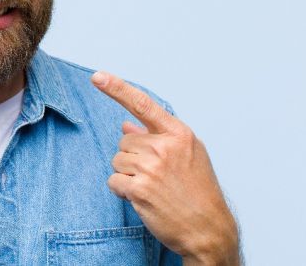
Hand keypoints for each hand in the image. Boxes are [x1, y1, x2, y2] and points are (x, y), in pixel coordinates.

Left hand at [91, 71, 239, 265]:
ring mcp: (151, 168)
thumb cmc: (198, 192)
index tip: (97, 76)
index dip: (117, 88)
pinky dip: (122, 191)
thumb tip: (126, 125)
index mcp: (179, 134)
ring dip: (128, 175)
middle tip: (157, 176)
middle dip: (134, 158)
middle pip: (125, 142)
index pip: (142, 104)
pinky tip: (143, 199)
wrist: (209, 229)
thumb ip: (158, 137)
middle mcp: (164, 147)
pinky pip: (114, 181)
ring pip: (118, 161)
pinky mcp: (139, 189)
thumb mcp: (188, 156)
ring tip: (153, 188)